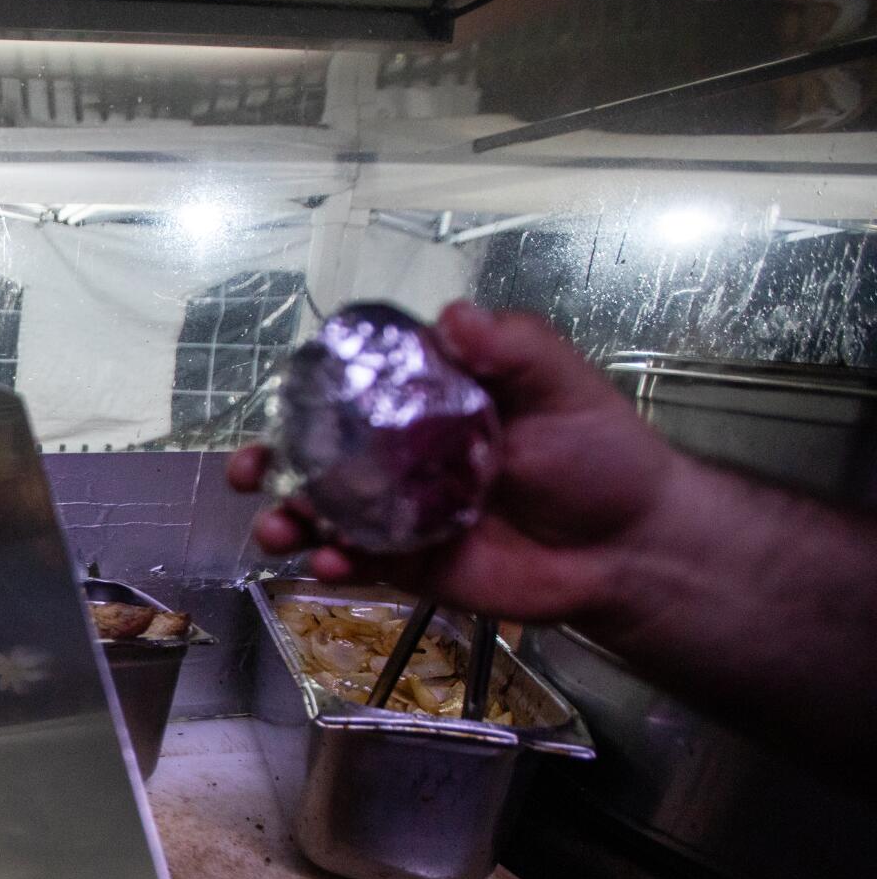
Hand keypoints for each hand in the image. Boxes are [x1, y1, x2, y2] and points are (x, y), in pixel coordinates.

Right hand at [229, 300, 682, 624]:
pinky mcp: (406, 563)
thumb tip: (454, 315)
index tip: (284, 392)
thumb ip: (512, 349)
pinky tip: (328, 562)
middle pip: (317, 448)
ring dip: (286, 515)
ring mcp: (398, 509)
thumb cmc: (601, 457)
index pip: (357, 381)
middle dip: (271, 458)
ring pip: (323, 509)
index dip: (311, 386)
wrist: (629, 549)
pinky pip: (354, 560)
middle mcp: (401, 451)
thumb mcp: (563, 388)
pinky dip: (331, 562)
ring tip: (277, 527)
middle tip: (249, 468)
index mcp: (428, 398)